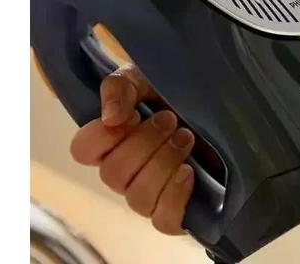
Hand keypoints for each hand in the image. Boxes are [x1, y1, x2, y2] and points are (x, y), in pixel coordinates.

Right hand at [70, 63, 194, 234]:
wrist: (217, 107)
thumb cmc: (172, 93)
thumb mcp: (144, 78)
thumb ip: (120, 87)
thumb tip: (111, 118)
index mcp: (110, 140)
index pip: (82, 150)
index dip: (104, 135)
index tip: (132, 114)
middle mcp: (123, 171)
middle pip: (113, 174)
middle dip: (146, 142)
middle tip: (171, 119)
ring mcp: (146, 193)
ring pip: (138, 197)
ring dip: (164, 162)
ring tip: (187, 137)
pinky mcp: (173, 210)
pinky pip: (163, 220)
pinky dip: (175, 196)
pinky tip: (189, 171)